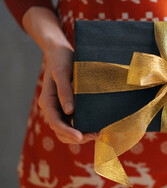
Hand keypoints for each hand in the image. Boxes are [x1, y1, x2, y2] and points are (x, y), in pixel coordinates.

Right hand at [23, 7, 95, 143]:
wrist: (60, 51)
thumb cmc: (61, 59)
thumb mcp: (63, 72)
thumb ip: (65, 91)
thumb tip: (70, 111)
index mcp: (48, 101)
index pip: (56, 122)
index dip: (68, 132)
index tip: (82, 137)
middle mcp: (52, 107)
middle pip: (61, 130)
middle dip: (76, 136)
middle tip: (96, 136)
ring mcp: (60, 107)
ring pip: (67, 128)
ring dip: (80, 134)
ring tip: (97, 133)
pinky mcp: (68, 105)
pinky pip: (73, 121)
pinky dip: (82, 126)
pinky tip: (96, 125)